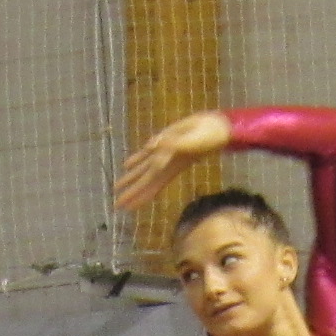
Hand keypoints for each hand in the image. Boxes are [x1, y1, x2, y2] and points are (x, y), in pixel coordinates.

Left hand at [112, 111, 234, 212]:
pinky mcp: (166, 142)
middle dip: (131, 193)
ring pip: (143, 169)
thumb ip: (172, 143)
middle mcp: (166, 163)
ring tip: (116, 187)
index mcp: (171, 165)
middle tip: (117, 206)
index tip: (126, 207)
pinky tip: (127, 165)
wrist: (218, 128)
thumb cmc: (209, 136)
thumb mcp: (191, 140)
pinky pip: (147, 153)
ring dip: (130, 178)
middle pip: (145, 181)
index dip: (137, 195)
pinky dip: (136, 160)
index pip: (150, 183)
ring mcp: (165, 153)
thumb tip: (151, 145)